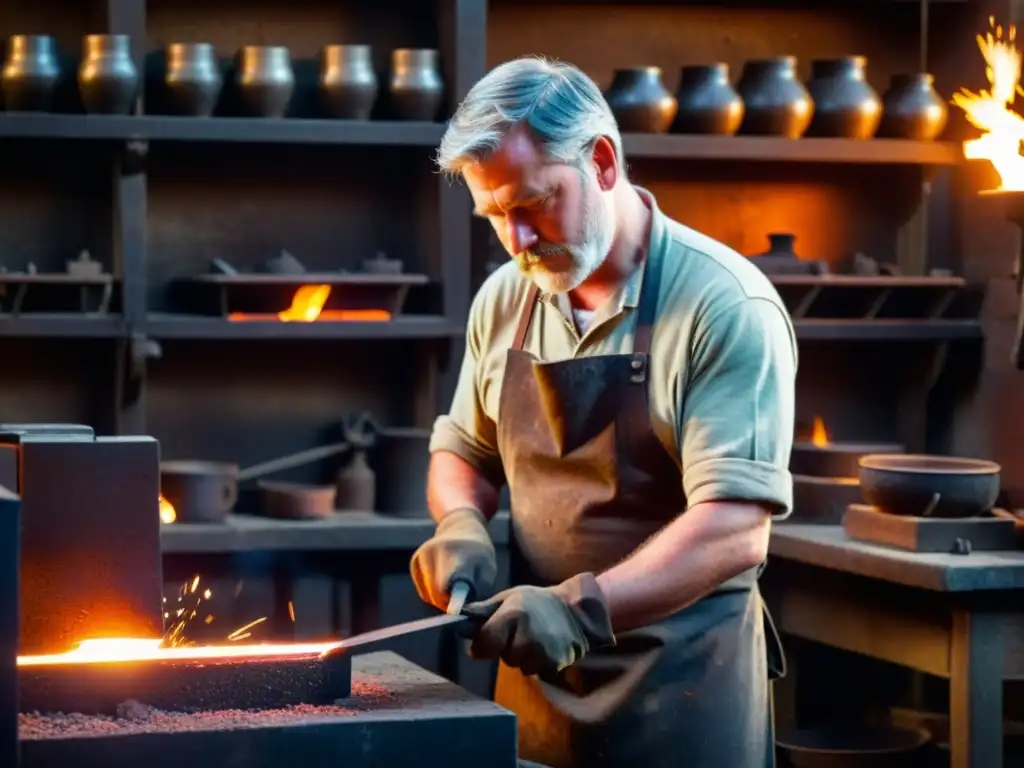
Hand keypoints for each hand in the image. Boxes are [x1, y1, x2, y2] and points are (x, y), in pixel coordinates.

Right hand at [410, 507, 496, 609]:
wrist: (460, 527)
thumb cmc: (478, 553)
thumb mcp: (488, 569)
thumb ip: (479, 591)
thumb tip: (465, 612)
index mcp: (455, 553)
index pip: (446, 584)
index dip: (451, 602)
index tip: (455, 612)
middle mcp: (433, 552)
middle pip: (437, 594)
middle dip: (450, 602)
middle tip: (464, 596)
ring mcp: (421, 556)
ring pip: (429, 595)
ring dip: (442, 598)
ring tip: (456, 584)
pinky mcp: (414, 562)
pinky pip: (423, 591)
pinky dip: (434, 592)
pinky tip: (444, 580)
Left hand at [462, 573, 614, 674]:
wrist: (577, 610)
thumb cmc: (537, 602)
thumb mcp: (509, 597)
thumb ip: (484, 610)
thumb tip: (457, 616)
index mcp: (512, 615)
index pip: (484, 643)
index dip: (482, 645)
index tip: (486, 642)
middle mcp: (527, 634)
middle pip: (504, 656)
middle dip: (507, 648)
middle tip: (520, 633)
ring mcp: (542, 650)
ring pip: (520, 666)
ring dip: (524, 657)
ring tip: (535, 639)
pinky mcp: (555, 663)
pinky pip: (537, 671)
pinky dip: (539, 662)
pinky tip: (546, 647)